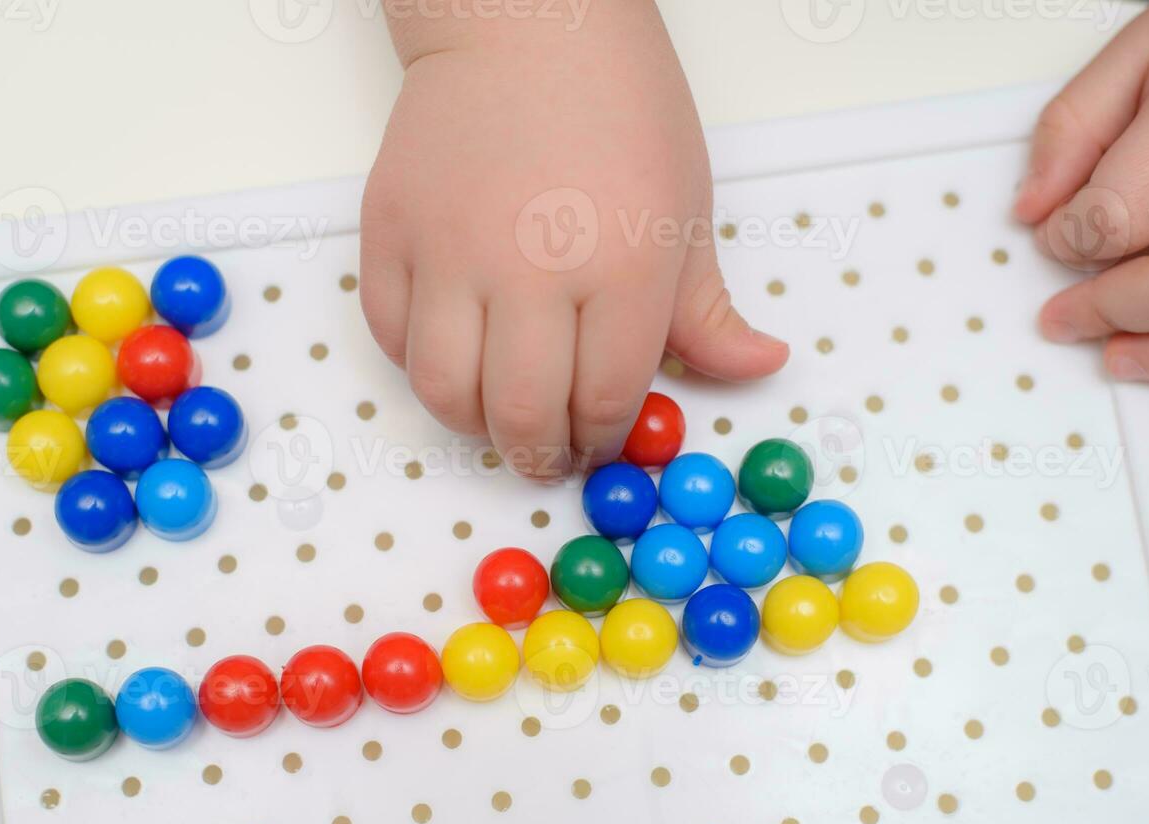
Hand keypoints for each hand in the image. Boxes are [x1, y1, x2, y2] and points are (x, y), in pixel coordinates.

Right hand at [361, 2, 787, 477]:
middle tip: (546, 454)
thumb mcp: (686, 208)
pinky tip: (452, 354)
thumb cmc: (619, 106)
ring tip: (495, 415)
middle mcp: (530, 269)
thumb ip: (708, 309)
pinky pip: (389, 334)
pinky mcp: (389, 229)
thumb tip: (759, 367)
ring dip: (473, 424)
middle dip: (539, 455)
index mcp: (622, 267)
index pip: (603, 399)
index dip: (600, 438)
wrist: (527, 21)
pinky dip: (417, 363)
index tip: (598, 440)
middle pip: (521, 412)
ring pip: (444, 390)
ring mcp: (449, 250)